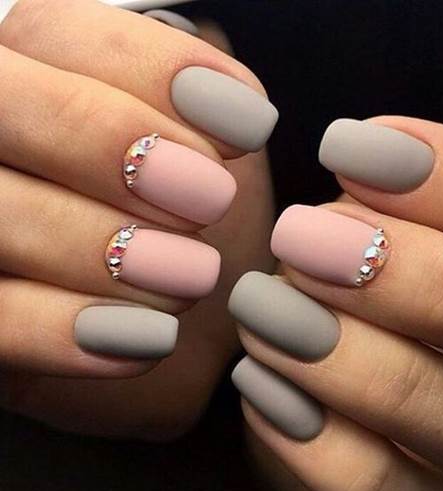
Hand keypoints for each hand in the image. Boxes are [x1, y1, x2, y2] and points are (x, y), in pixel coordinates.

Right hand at [0, 0, 276, 438]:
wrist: (174, 332)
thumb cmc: (183, 230)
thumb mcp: (200, 161)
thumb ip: (204, 118)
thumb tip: (239, 109)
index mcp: (35, 83)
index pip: (64, 32)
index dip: (159, 71)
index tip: (249, 126)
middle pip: (10, 107)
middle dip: (111, 145)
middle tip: (211, 198)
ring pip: (0, 218)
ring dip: (104, 250)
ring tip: (195, 276)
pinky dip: (68, 333)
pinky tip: (149, 337)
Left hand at [230, 117, 442, 490]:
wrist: (385, 401)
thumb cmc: (404, 299)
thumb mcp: (418, 242)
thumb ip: (414, 205)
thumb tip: (359, 154)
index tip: (345, 145)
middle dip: (388, 261)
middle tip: (297, 233)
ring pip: (434, 406)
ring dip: (335, 349)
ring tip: (260, 306)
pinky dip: (311, 438)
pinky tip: (258, 385)